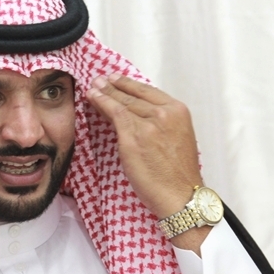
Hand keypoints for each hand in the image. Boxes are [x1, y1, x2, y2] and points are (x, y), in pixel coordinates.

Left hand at [86, 74, 202, 221]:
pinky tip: (93, 98)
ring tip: (93, 87)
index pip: (149, 92)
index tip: (116, 79)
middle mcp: (165, 113)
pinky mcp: (133, 137)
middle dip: (113, 86)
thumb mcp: (176, 139)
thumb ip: (160, 123)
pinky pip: (114, 114)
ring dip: (104, 93)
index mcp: (178, 111)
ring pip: (122, 103)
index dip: (129, 84)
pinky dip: (101, 103)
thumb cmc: (178, 174)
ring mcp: (148, 124)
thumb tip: (137, 113)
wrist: (180, 195)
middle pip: (134, 95)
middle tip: (99, 79)